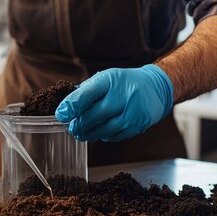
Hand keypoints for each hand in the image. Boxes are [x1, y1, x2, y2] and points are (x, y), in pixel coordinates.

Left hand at [55, 64, 173, 141]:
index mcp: (110, 80)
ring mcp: (132, 112)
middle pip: (95, 115)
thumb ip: (86, 92)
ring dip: (89, 133)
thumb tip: (65, 110)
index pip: (88, 93)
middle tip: (72, 128)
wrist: (155, 88)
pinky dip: (104, 135)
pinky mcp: (138, 125)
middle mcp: (123, 95)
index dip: (72, 105)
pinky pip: (115, 135)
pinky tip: (100, 132)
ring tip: (81, 133)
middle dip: (79, 124)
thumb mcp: (105, 79)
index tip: (61, 115)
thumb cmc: (124, 83)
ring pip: (104, 129)